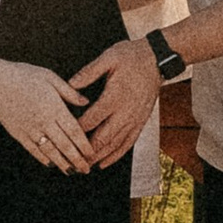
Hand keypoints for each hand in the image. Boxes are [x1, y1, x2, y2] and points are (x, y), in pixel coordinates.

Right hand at [0, 56, 95, 170]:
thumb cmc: (25, 76)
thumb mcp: (50, 77)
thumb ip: (69, 91)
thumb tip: (86, 102)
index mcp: (54, 107)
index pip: (74, 131)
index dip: (84, 145)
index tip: (92, 154)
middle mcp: (44, 121)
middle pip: (64, 145)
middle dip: (77, 160)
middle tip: (86, 170)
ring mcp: (30, 129)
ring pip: (50, 151)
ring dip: (62, 163)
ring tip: (71, 172)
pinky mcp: (18, 134)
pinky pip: (33, 150)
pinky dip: (43, 159)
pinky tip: (51, 164)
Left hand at [66, 32, 161, 166]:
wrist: (157, 59)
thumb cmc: (132, 56)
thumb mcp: (109, 57)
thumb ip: (89, 72)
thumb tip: (70, 84)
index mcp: (115, 96)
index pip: (92, 119)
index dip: (77, 129)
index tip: (64, 136)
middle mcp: (125, 112)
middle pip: (103, 137)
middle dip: (87, 151)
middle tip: (72, 160)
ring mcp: (134, 119)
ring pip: (115, 144)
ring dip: (100, 157)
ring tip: (85, 166)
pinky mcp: (140, 121)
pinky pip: (128, 143)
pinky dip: (116, 155)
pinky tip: (105, 162)